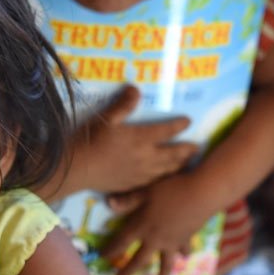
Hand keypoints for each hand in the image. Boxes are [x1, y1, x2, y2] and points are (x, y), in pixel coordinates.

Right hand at [67, 88, 195, 196]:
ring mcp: (140, 174)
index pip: (166, 131)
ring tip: (187, 162)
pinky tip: (164, 177)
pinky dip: (164, 177)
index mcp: (140, 138)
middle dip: (187, 150)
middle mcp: (145, 157)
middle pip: (173, 154)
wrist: (76, 169)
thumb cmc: (90, 141)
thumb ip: (123, 105)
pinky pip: (154, 181)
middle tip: (196, 147)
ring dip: (179, 165)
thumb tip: (136, 88)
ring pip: (167, 170)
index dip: (179, 125)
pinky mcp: (132, 185)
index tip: (188, 121)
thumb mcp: (106, 119)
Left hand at [100, 170, 217, 274]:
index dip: (111, 250)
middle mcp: (155, 239)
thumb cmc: (170, 190)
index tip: (103, 257)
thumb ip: (128, 200)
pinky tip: (184, 258)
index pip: (122, 242)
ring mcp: (172, 242)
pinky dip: (184, 254)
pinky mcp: (186, 240)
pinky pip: (183, 251)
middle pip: (139, 260)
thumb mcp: (146, 192)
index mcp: (142, 227)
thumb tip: (108, 204)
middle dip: (128, 272)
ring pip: (165, 264)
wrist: (201, 195)